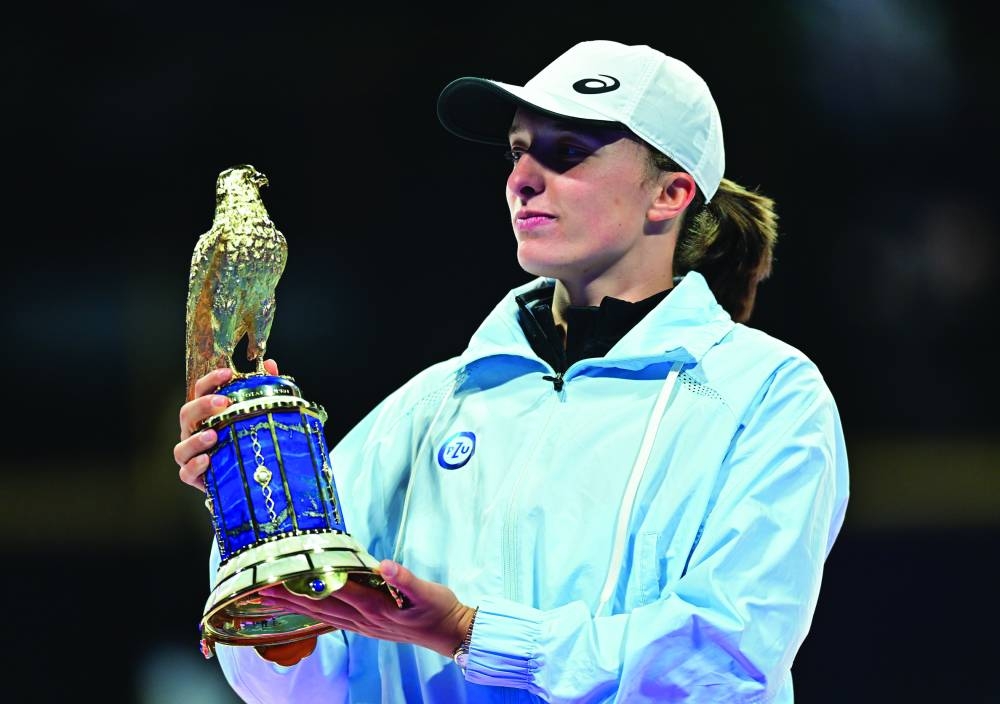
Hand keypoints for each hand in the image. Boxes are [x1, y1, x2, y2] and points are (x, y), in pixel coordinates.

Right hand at [173, 360, 278, 490]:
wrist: (245, 475)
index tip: (228, 373)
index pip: (201, 390)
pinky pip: (186, 472)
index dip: (211, 380)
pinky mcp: (193, 476)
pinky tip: (207, 460)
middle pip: (186, 414)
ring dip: (196, 439)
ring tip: (212, 434)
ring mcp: (190, 455)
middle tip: (224, 402)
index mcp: (205, 414)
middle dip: (203, 406)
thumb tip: (270, 364)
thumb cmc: (246, 438)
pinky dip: (194, 466)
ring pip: (181, 446)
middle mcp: (193, 432)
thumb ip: (260, 389)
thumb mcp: (254, 414)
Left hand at [260, 559, 475, 657]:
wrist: (449, 632)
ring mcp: (364, 626)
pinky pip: (333, 621)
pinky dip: (314, 615)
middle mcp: (365, 619)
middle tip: (262, 588)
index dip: (309, 583)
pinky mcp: (367, 627)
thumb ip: (405, 579)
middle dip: (291, 597)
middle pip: (321, 607)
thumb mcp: (427, 591)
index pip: (336, 592)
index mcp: (376, 607)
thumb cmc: (439, 609)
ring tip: (271, 600)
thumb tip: (384, 566)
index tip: (285, 575)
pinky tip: (303, 610)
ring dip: (296, 607)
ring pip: (323, 616)